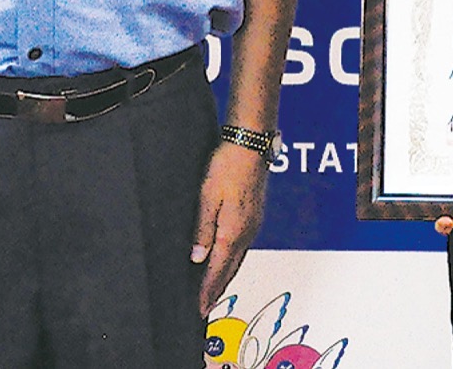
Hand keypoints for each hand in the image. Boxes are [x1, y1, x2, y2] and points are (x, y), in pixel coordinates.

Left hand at [191, 141, 268, 314]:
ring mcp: (254, 223)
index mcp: (233, 232)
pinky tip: (228, 257)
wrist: (251, 143)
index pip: (218, 271)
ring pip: (238, 258)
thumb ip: (202, 229)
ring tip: (215, 288)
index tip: (199, 309)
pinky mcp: (255, 213)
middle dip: (217, 289)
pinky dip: (234, 259)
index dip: (207, 291)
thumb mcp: (207, 196)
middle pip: (230, 269)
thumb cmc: (228, 165)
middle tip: (206, 306)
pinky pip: (244, 245)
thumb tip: (197, 258)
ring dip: (227, 275)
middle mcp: (247, 232)